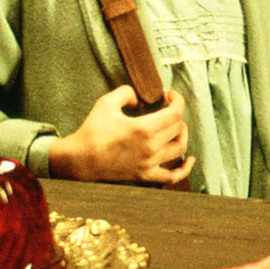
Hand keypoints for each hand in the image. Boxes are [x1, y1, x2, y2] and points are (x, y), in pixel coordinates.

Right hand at [49, 86, 192, 184]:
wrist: (80, 160)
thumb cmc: (92, 131)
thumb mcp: (106, 102)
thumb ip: (126, 92)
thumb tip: (139, 98)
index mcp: (143, 129)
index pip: (175, 113)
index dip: (177, 100)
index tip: (169, 95)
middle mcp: (150, 148)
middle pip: (178, 127)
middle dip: (176, 114)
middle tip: (167, 108)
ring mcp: (149, 164)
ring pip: (179, 148)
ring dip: (182, 133)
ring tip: (175, 126)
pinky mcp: (145, 176)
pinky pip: (172, 177)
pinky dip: (184, 169)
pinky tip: (189, 159)